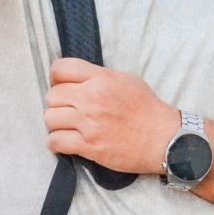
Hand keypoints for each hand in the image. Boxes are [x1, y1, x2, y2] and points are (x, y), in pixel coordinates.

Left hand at [44, 58, 179, 173]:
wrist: (163, 139)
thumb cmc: (147, 110)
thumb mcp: (127, 81)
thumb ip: (100, 77)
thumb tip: (77, 79)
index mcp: (102, 79)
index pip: (60, 68)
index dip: (56, 78)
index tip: (61, 87)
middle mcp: (92, 98)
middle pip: (52, 96)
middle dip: (58, 104)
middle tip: (68, 110)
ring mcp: (89, 123)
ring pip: (49, 118)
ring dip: (56, 124)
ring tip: (67, 127)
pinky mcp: (89, 145)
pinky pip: (55, 141)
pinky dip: (56, 143)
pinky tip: (66, 142)